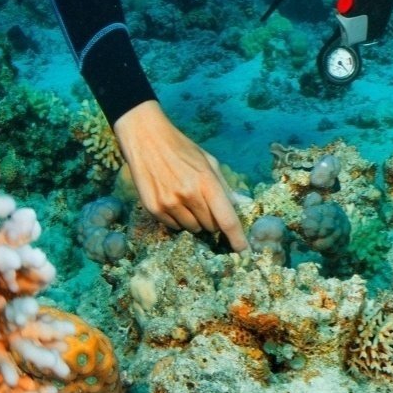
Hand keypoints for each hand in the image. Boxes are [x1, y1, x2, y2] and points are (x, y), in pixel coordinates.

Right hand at [113, 100, 247, 250]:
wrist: (146, 140)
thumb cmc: (182, 149)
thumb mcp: (209, 161)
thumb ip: (224, 186)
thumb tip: (240, 206)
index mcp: (207, 182)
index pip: (227, 220)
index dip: (238, 239)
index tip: (246, 252)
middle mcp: (189, 196)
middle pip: (211, 227)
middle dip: (213, 220)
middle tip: (206, 203)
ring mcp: (169, 203)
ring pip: (193, 229)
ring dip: (195, 220)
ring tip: (187, 199)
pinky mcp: (154, 209)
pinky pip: (174, 227)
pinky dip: (178, 219)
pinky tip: (173, 200)